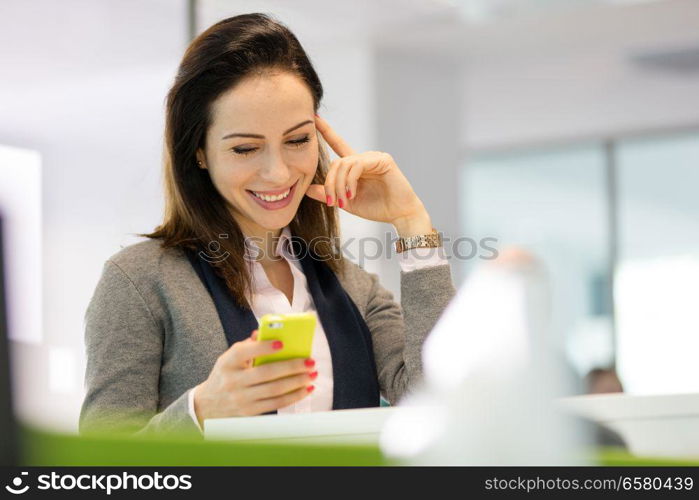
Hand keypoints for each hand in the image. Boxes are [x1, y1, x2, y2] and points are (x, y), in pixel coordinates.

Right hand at [192, 329, 316, 425]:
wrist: (208, 405)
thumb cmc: (226, 375)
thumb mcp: (229, 358)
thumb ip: (248, 346)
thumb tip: (268, 333)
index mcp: (227, 362)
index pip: (244, 352)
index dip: (264, 347)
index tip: (282, 343)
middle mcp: (233, 381)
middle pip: (266, 373)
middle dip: (291, 366)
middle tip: (310, 361)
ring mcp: (242, 398)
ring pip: (275, 390)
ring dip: (297, 382)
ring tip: (312, 374)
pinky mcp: (250, 412)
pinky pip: (276, 404)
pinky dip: (294, 396)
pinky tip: (306, 389)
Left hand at [305, 115, 430, 234]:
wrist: (399, 215)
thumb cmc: (376, 208)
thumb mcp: (345, 202)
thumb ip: (328, 194)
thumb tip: (307, 188)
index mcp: (355, 166)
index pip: (338, 144)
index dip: (326, 131)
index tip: (314, 117)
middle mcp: (363, 159)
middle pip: (336, 163)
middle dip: (330, 183)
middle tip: (331, 202)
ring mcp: (374, 157)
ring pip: (344, 164)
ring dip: (339, 185)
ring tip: (342, 202)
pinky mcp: (382, 160)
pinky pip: (357, 165)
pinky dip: (350, 181)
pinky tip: (351, 194)